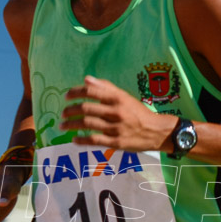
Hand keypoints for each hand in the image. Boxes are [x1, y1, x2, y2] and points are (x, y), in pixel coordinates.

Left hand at [61, 76, 176, 150]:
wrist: (157, 131)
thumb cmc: (139, 112)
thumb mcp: (125, 97)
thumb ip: (106, 87)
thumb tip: (86, 79)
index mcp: (118, 98)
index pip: (91, 91)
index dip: (75, 92)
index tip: (66, 96)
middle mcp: (116, 112)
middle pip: (86, 108)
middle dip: (71, 110)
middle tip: (63, 113)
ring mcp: (116, 128)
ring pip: (87, 124)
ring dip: (71, 125)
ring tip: (63, 126)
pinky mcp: (116, 142)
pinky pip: (95, 140)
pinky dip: (81, 140)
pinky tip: (74, 140)